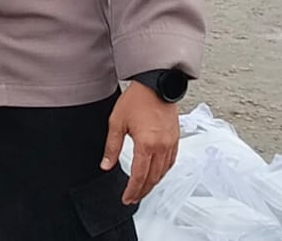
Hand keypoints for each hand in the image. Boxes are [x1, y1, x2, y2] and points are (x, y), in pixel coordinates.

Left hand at [101, 81, 179, 204]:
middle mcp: (161, 147)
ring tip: (142, 189)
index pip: (139, 176)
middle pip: (152, 178)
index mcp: (146, 144)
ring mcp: (171, 143)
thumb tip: (106, 165)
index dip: (132, 190)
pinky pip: (171, 162)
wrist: (156, 83)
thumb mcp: (117, 122)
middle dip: (142, 191)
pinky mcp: (176, 138)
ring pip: (163, 172)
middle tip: (133, 198)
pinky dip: (163, 172)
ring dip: (153, 183)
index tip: (126, 198)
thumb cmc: (137, 100)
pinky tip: (157, 174)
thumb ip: (112, 147)